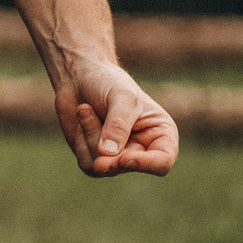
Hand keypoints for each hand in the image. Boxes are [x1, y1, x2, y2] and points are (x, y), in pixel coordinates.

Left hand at [57, 60, 179, 177]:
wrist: (80, 76)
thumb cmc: (108, 82)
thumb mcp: (121, 98)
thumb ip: (118, 126)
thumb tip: (107, 155)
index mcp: (160, 134)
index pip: (162, 162)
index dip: (145, 165)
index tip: (124, 159)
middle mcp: (143, 150)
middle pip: (127, 166)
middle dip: (108, 154)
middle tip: (96, 144)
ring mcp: (119, 156)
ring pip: (104, 167)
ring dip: (89, 138)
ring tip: (85, 109)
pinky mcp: (97, 157)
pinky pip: (87, 163)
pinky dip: (80, 141)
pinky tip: (82, 117)